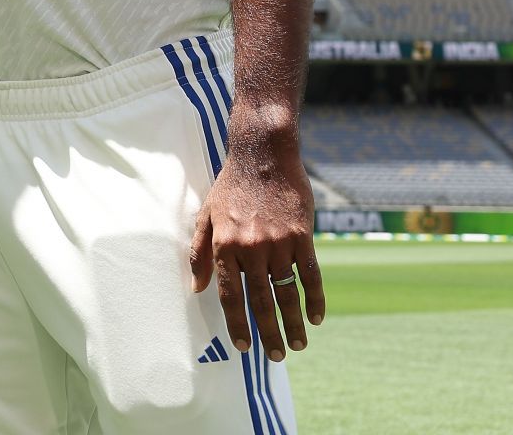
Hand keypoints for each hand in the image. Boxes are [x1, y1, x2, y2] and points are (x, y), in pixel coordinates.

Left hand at [189, 117, 323, 361]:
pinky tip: (316, 317)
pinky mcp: (302, 236)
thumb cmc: (231, 186)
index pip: (230, 294)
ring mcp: (279, 243)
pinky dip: (315, 298)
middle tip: (277, 356)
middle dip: (268, 332)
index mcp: (225, 245)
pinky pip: (311, 275)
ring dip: (294, 322)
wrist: (263, 155)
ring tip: (298, 344)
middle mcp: (251, 248)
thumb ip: (200, 253)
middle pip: (260, 300)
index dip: (237, 322)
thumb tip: (196, 287)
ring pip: (287, 292)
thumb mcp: (207, 215)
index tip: (243, 346)